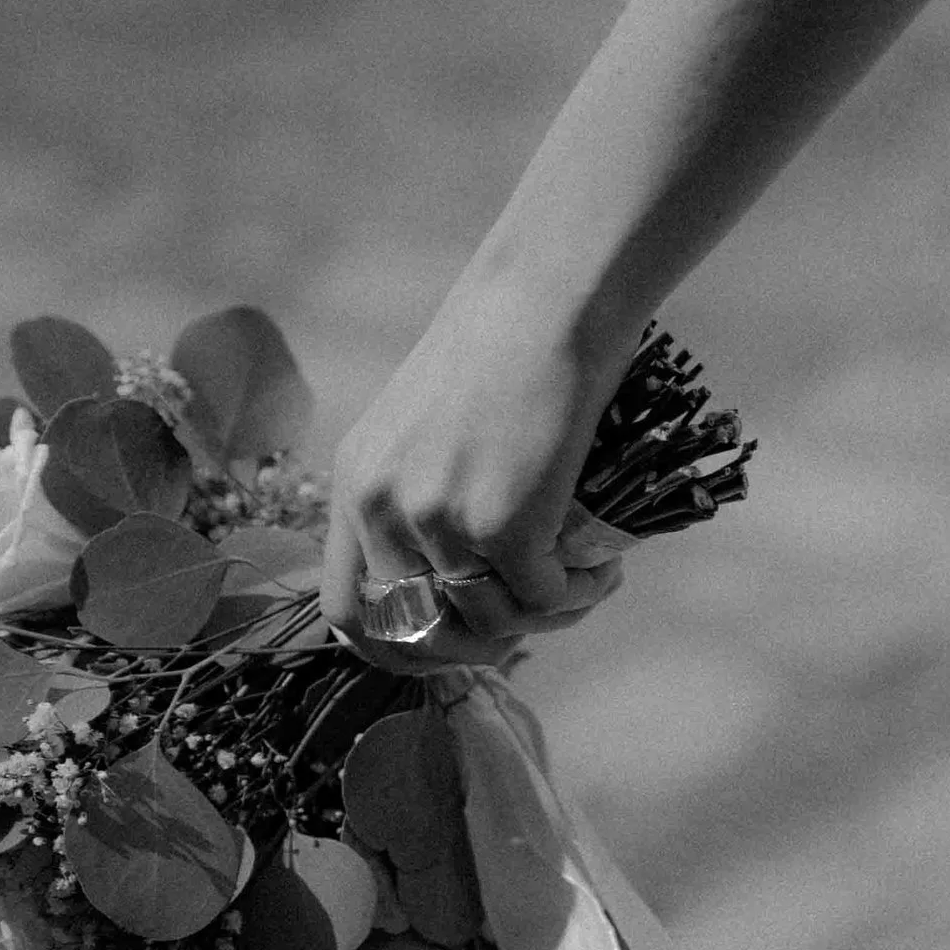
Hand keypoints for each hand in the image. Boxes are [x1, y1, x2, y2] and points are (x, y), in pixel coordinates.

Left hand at [321, 267, 630, 668]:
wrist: (546, 301)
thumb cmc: (502, 348)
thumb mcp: (425, 425)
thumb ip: (420, 495)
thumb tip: (459, 582)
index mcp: (356, 483)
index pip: (346, 611)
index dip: (398, 648)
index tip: (452, 644)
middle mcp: (382, 507)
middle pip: (418, 634)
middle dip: (478, 648)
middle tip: (529, 622)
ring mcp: (438, 520)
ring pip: (492, 621)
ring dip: (546, 616)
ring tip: (584, 582)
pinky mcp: (502, 524)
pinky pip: (542, 598)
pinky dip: (580, 593)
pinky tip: (603, 567)